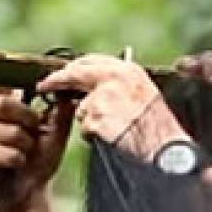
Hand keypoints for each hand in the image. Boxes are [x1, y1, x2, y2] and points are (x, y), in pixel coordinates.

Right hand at [0, 90, 71, 211]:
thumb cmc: (39, 158)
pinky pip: (6, 153)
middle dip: (26, 119)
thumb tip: (66, 90)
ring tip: (24, 153)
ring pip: (10, 132)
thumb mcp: (56, 132)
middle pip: (2, 104)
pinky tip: (16, 165)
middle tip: (33, 133)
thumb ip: (60, 109)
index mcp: (5, 106)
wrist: (30, 189)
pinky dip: (18, 160)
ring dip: (26, 146)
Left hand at [36, 55, 185, 157]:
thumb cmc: (159, 128)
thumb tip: (94, 84)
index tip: (60, 73)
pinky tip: (113, 138)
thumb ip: (120, 85)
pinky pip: (86, 129)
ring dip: (91, 121)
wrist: (166, 150)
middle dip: (58, 81)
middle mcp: (115, 78)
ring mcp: (104, 98)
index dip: (72, 68)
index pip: (91, 61)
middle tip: (45, 86)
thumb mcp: (144, 95)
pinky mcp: (97, 118)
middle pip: (76, 75)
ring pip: (82, 109)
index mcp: (128, 70)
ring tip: (115, 130)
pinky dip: (95, 136)